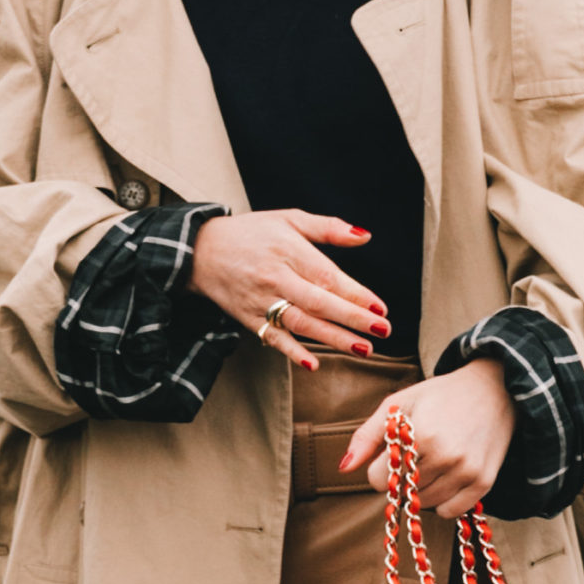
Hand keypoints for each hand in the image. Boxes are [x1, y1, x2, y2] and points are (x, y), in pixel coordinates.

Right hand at [188, 207, 389, 368]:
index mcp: (288, 250)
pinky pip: (272, 338)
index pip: (327, 276)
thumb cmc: (252, 233)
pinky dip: (292, 352)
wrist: (201, 251)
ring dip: (332, 338)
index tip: (379, 308)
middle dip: (352, 318)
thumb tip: (364, 235)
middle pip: (318, 302)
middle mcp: (275, 277)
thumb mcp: (289, 218)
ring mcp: (260, 300)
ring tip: (362, 348)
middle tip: (382, 331)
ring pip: (300, 323)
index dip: (355, 293)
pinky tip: (313, 364)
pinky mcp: (248, 318)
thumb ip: (328, 227)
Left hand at [343, 358, 514, 517]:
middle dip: (401, 476)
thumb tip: (343, 468)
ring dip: (420, 489)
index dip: (380, 466)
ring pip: (423, 504)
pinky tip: (446, 477)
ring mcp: (466, 471)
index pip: (377, 479)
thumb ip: (367, 436)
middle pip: (401, 492)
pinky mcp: (484, 482)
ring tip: (431, 462)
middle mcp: (445, 455)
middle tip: (416, 454)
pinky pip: (449, 511)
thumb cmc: (441, 395)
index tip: (394, 452)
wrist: (495, 390)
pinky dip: (443, 501)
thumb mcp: (399, 404)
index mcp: (420, 434)